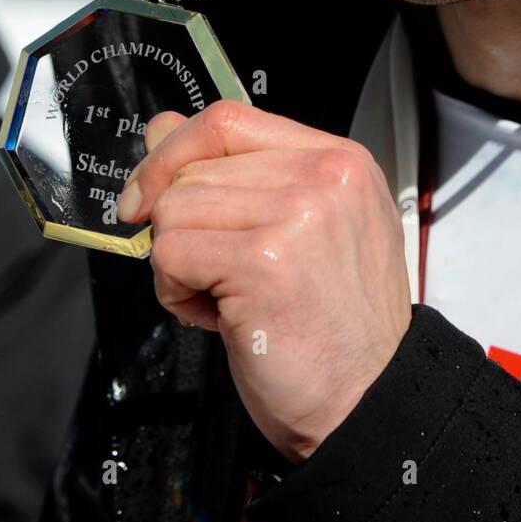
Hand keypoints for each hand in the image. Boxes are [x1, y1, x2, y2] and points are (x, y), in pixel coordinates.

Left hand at [116, 100, 412, 463]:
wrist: (369, 403)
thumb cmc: (336, 329)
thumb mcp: (300, 231)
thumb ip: (239, 175)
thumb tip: (161, 131)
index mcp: (340, 162)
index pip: (229, 118)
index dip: (175, 152)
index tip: (150, 192)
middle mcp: (326, 177)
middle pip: (195, 166)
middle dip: (182, 226)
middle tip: (218, 276)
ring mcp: (298, 214)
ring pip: (175, 208)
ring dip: (179, 263)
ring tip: (225, 298)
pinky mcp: (264, 260)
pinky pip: (171, 253)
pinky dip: (176, 293)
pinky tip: (219, 317)